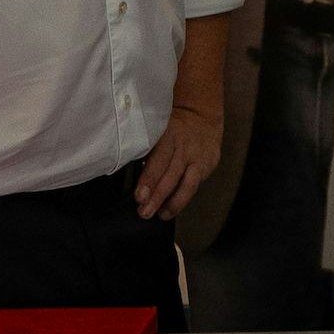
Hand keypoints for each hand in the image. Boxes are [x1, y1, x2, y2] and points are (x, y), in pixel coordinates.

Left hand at [135, 102, 220, 219]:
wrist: (201, 117)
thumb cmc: (171, 129)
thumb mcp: (157, 131)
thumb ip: (146, 150)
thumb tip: (127, 175)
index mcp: (167, 135)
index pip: (158, 159)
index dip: (149, 179)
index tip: (139, 196)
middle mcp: (184, 146)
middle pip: (171, 173)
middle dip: (157, 195)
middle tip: (144, 211)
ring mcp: (197, 157)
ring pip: (186, 183)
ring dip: (171, 202)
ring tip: (159, 215)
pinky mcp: (206, 166)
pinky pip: (194, 186)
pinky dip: (182, 199)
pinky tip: (170, 210)